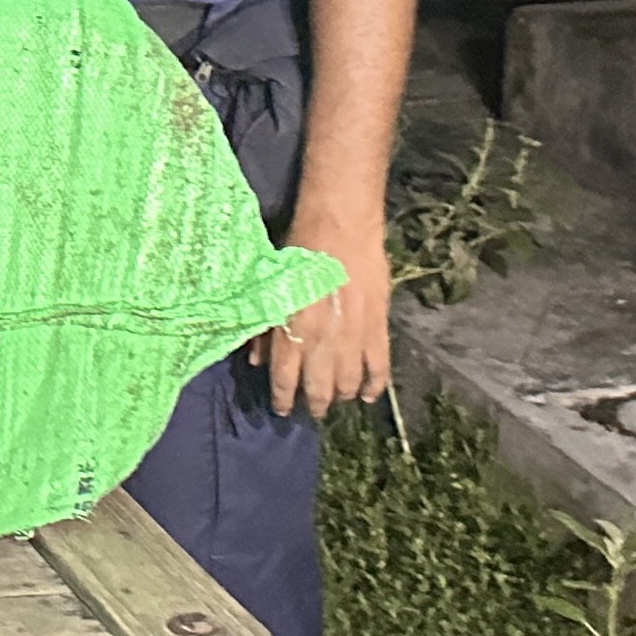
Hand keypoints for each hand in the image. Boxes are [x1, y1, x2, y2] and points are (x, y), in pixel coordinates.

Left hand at [264, 238, 394, 417]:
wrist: (341, 226)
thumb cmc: (300, 251)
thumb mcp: (272, 289)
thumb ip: (265, 329)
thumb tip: (256, 361)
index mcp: (293, 331)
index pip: (286, 381)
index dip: (284, 400)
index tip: (283, 409)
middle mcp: (323, 342)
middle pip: (320, 389)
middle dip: (315, 404)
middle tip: (312, 409)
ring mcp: (354, 337)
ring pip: (348, 383)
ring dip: (341, 395)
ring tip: (336, 397)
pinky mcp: (378, 327)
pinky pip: (379, 367)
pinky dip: (374, 385)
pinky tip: (367, 395)